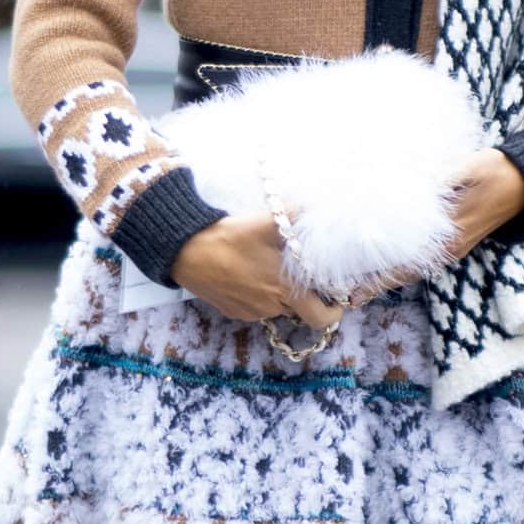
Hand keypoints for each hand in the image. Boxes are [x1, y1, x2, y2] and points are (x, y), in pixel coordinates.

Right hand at [172, 211, 344, 324]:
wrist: (187, 252)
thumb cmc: (229, 237)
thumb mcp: (266, 222)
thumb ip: (295, 216)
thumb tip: (317, 206)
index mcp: (285, 288)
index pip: (319, 317)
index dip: (332, 312)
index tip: (336, 301)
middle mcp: (271, 305)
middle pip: (299, 311)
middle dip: (305, 299)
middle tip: (302, 280)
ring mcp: (251, 312)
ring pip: (276, 307)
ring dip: (279, 294)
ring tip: (268, 268)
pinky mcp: (233, 312)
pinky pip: (255, 308)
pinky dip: (259, 296)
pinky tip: (248, 274)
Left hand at [328, 151, 523, 310]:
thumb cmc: (495, 170)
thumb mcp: (467, 168)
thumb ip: (439, 180)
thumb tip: (408, 190)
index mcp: (450, 235)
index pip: (406, 263)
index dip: (379, 277)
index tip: (353, 291)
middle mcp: (449, 249)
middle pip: (404, 273)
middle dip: (376, 284)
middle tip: (345, 297)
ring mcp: (451, 249)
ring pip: (411, 269)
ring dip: (386, 277)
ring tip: (356, 287)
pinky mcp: (453, 243)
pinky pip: (421, 260)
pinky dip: (400, 265)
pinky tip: (384, 264)